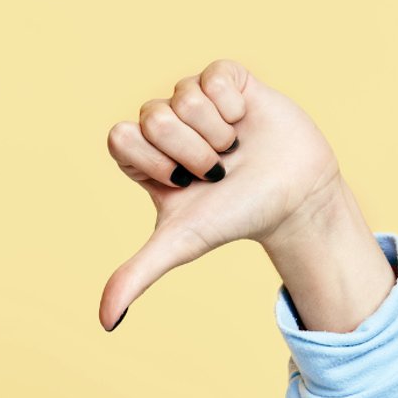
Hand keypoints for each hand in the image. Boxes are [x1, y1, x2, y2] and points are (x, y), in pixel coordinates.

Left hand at [100, 58, 342, 329]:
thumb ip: (136, 275)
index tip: (181, 183)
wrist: (294, 199)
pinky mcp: (227, 80)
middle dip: (189, 151)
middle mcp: (165, 125)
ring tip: (233, 150)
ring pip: (184, 95)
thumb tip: (104, 323)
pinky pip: (213, 74)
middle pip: (153, 118)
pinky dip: (231, 104)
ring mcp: (195, 100)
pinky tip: (244, 122)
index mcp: (143, 155)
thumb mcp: (180, 244)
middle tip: (214, 170)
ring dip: (214, 132)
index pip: (120, 137)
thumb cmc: (234, 218)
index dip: (153, 161)